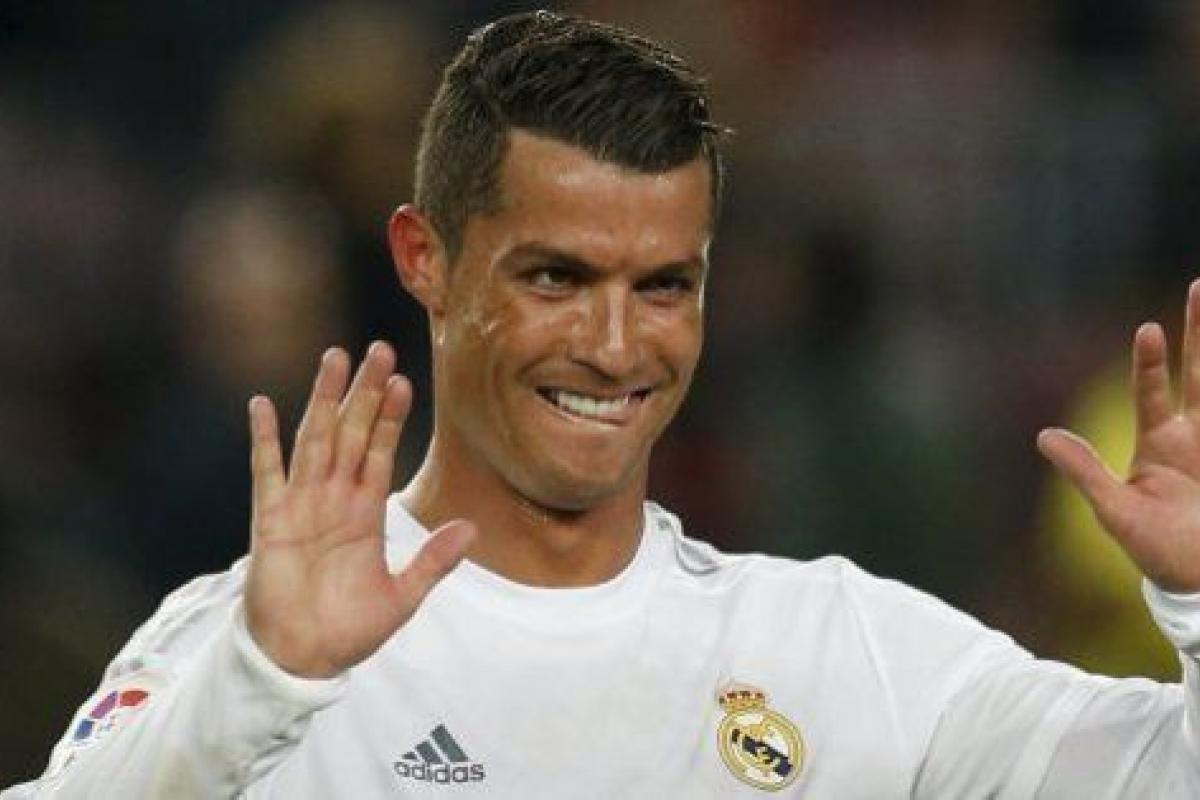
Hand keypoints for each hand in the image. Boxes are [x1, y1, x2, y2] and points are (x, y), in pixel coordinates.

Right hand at [243, 342, 474, 677]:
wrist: (302, 660)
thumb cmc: (348, 631)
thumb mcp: (402, 596)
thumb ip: (433, 561)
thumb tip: (471, 528)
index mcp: (365, 512)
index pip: (380, 450)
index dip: (390, 416)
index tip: (404, 380)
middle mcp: (334, 499)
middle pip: (352, 432)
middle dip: (365, 392)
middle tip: (378, 349)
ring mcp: (301, 505)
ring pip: (315, 438)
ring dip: (324, 399)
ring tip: (334, 358)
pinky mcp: (271, 520)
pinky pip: (266, 472)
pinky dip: (264, 439)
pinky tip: (263, 404)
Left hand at [1039, 280, 1199, 592]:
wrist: (1199, 585)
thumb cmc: (1155, 551)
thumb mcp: (1115, 511)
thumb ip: (1085, 471)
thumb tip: (1043, 436)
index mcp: (1161, 446)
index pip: (1153, 392)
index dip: (1151, 361)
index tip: (1148, 328)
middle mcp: (1193, 439)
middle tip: (1199, 286)